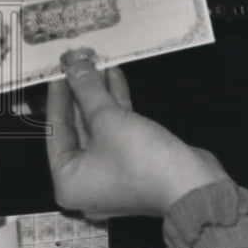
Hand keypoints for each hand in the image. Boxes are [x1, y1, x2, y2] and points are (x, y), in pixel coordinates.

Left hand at [45, 50, 228, 218]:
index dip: (58, 96)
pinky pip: (116, 130)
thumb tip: (73, 63)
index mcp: (68, 179)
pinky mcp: (132, 161)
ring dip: (100, 95)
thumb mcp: (108, 120)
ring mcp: (110, 171)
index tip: (58, 70)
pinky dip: (116, 106)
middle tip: (78, 62)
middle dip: (81, 93)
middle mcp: (85, 178)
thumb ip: (87, 90)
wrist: (191, 186)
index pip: (56, 130)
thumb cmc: (140, 159)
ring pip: (99, 126)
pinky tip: (115, 77)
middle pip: (77, 128)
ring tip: (98, 62)